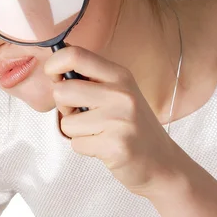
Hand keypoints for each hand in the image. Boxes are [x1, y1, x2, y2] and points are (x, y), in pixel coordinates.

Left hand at [44, 44, 186, 199]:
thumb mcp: (118, 92)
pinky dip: (85, 148)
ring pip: (67, 122)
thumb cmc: (132, 126)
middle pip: (62, 90)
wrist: (162, 162)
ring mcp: (120, 120)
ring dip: (76, 132)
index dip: (54, 64)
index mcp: (119, 75)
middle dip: (64, 107)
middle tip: (82, 114)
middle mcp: (121, 93)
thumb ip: (90, 78)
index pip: (75, 55)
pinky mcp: (116, 145)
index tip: (54, 76)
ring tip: (99, 133)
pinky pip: (76, 144)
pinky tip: (104, 147)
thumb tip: (54, 64)